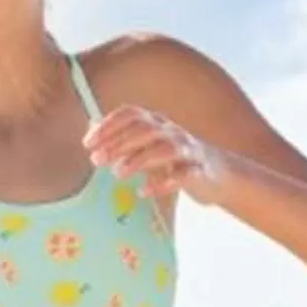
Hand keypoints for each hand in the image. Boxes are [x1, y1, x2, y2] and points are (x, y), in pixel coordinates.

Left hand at [86, 105, 225, 205]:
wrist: (218, 173)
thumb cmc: (175, 159)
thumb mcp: (148, 145)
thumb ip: (122, 139)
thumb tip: (90, 132)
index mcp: (156, 122)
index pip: (131, 114)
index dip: (108, 125)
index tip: (88, 143)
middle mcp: (171, 132)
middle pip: (145, 130)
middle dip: (118, 143)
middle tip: (97, 160)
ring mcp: (187, 151)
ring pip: (164, 149)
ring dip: (139, 159)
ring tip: (117, 173)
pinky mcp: (199, 172)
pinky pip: (183, 175)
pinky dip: (162, 184)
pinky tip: (144, 192)